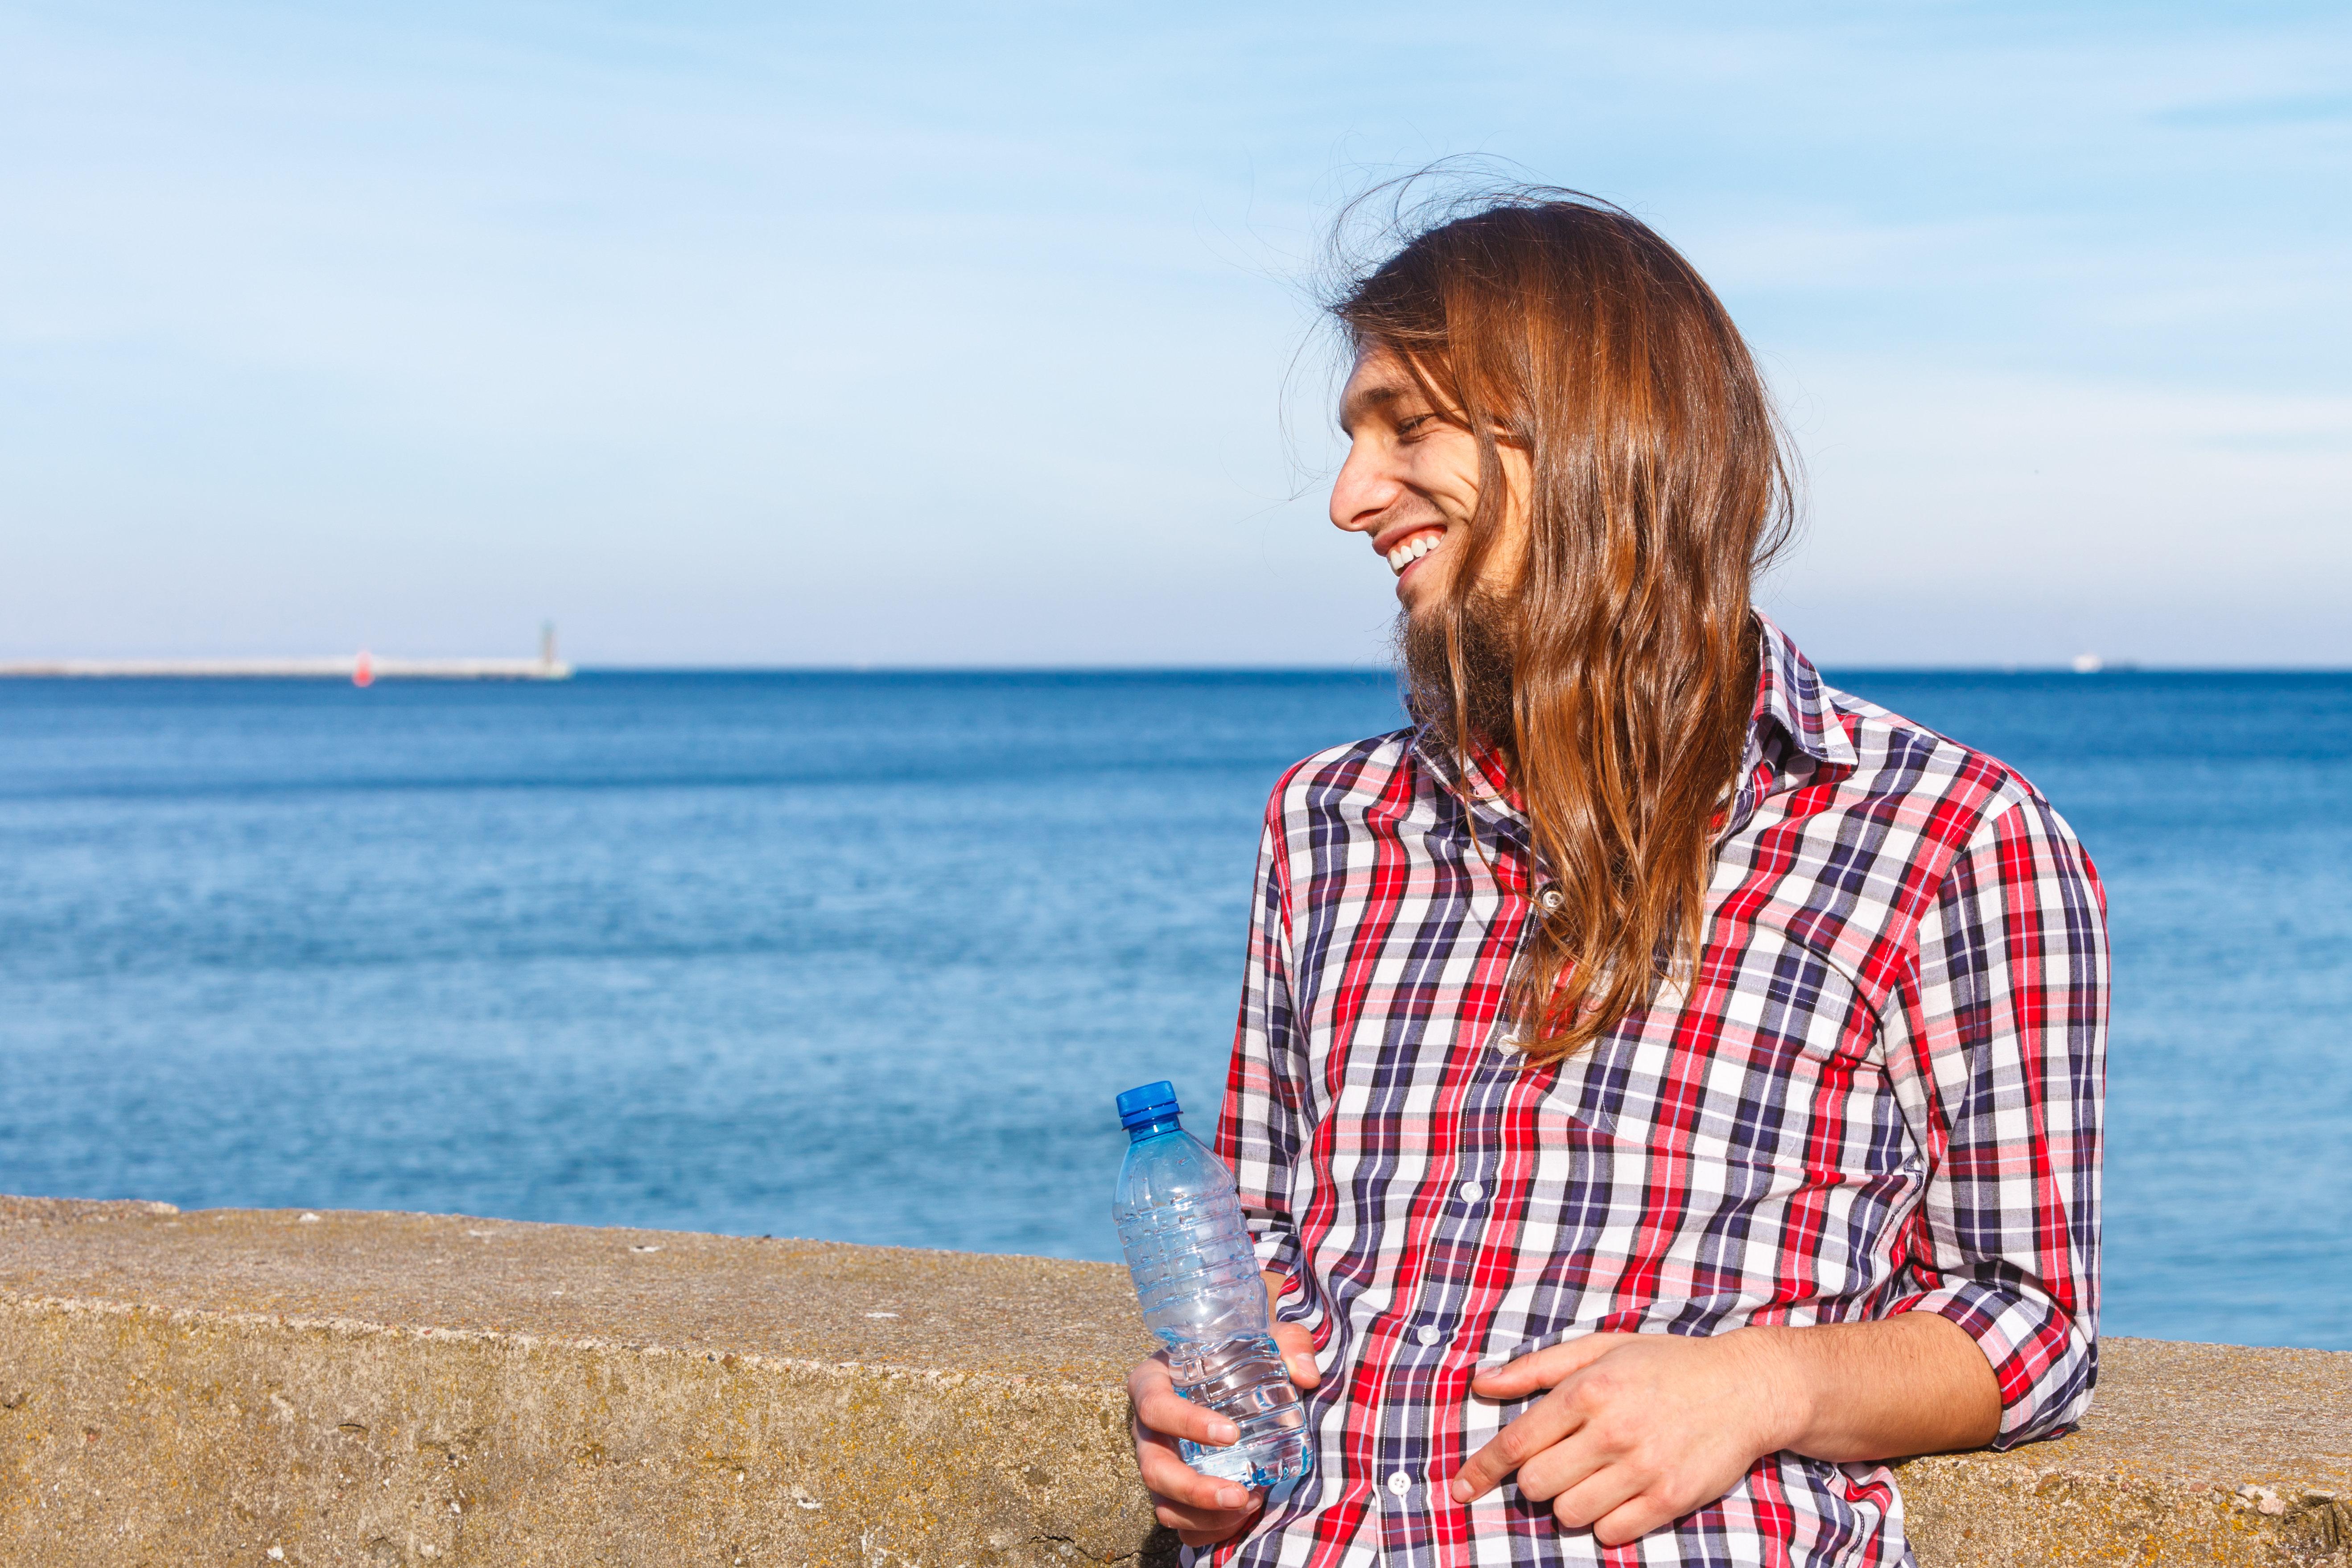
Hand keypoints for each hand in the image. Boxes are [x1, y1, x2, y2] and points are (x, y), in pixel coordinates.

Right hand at [1128, 1319, 1318, 1547]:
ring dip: (1206, 1515)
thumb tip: (1307, 1375)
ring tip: (1250, 1503)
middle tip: (1241, 1494)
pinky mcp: (1171, 1491)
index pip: (1156, 1407)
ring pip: (1163, 1505)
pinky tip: (1243, 1515)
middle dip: (1194, 1490)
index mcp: (1152, 1383)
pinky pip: (1180, 1523)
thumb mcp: (1263, 1336)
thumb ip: (1289, 1343)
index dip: (1187, 1424)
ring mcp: (1156, 1464)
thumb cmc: (1238, 1349)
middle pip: (1153, 1469)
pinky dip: (1209, 1529)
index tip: (1231, 1434)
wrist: (1230, 1369)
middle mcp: (1146, 1429)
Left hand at [1449, 1331, 1792, 1545]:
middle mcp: (1611, 1430)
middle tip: (1561, 1463)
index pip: (1516, 1443)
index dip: (1481, 1470)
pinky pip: (1611, 1533)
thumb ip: (1536, 1368)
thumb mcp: (1601, 1348)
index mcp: (1588, 1390)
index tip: (1460, 1489)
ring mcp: (1642, 1467)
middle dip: (1536, 1481)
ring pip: (1569, 1513)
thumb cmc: (1666, 1364)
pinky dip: (1606, 1522)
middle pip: (1536, 1485)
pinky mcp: (1670, 1498)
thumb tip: (1481, 1384)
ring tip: (1594, 1478)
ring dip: (1570, 1503)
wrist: (1745, 1387)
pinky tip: (1620, 1495)